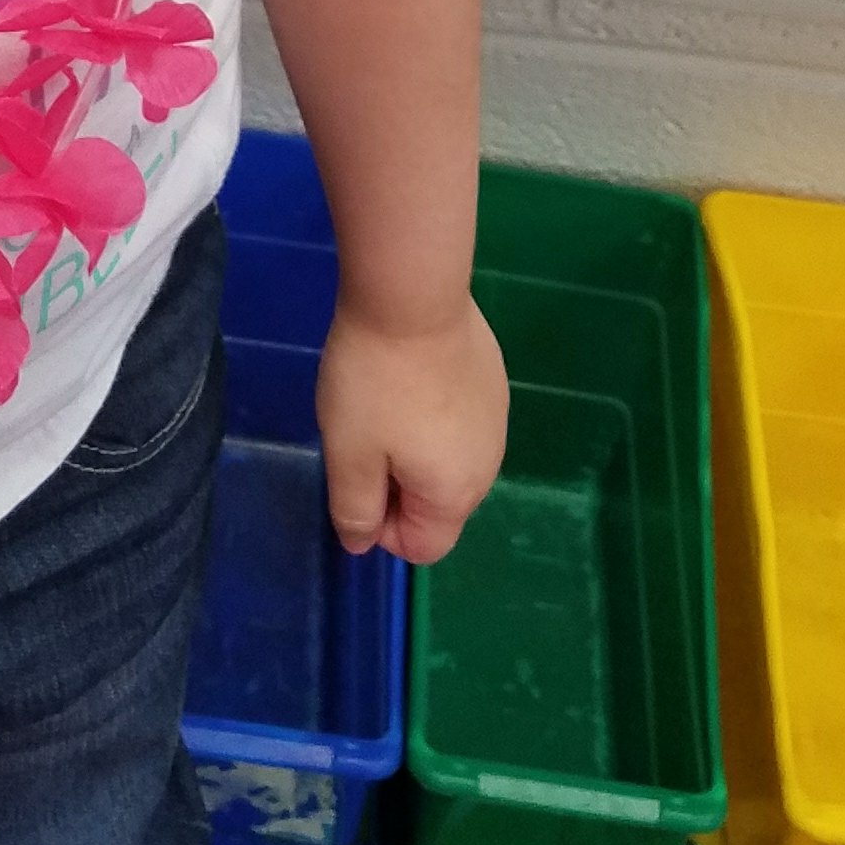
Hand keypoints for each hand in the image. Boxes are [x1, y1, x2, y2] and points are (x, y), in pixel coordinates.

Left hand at [316, 293, 507, 564]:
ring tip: (383, 403)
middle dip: (397, 485)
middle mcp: (488, 465)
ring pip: (448, 459)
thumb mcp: (348, 454)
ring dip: (413, 448)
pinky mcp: (492, 381)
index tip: (355, 480)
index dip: (381, 527)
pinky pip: (458, 420)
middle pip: (439, 504)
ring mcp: (496, 419)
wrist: (411, 297)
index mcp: (456, 493)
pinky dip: (432, 414)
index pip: (423, 547)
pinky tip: (408, 375)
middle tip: (363, 437)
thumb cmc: (374, 383)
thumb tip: (363, 543)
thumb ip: (355, 510)